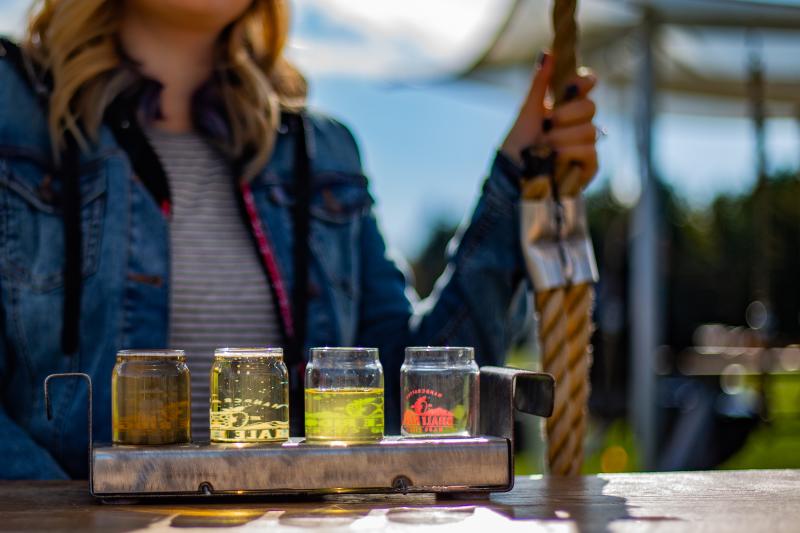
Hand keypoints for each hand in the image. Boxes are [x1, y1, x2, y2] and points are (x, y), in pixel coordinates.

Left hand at [501, 52, 598, 186]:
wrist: (512, 178)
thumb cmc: (517, 147)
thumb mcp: (526, 113)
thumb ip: (539, 84)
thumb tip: (548, 52)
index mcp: (564, 106)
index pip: (587, 85)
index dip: (585, 81)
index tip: (573, 84)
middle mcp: (577, 124)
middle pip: (590, 106)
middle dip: (567, 114)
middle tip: (548, 124)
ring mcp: (585, 145)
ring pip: (589, 130)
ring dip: (562, 139)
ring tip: (544, 148)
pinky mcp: (588, 166)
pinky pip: (589, 151)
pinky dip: (569, 153)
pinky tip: (555, 160)